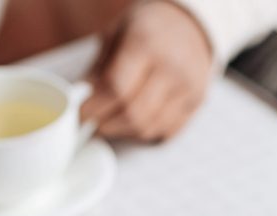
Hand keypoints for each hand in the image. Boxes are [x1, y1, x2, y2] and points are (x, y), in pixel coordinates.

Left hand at [82, 0, 212, 141]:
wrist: (190, 22)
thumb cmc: (147, 27)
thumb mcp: (115, 34)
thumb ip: (98, 69)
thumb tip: (80, 101)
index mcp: (146, 43)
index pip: (115, 88)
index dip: (92, 108)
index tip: (79, 114)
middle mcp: (172, 67)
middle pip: (132, 114)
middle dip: (105, 125)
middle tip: (92, 122)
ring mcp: (188, 87)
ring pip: (147, 129)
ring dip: (123, 132)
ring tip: (111, 120)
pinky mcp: (196, 102)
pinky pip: (164, 132)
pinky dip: (143, 132)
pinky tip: (134, 120)